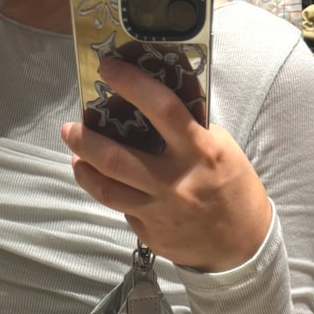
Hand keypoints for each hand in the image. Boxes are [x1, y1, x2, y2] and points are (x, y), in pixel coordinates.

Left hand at [61, 56, 272, 272]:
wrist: (243, 245)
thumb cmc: (233, 189)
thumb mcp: (221, 149)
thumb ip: (188, 130)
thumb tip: (152, 108)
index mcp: (200, 152)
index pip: (161, 109)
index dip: (131, 84)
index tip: (107, 69)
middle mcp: (175, 183)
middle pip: (116, 159)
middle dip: (85, 140)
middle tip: (70, 129)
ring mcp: (160, 213)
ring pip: (107, 191)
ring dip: (84, 172)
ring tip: (76, 158)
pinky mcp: (151, 235)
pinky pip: (125, 210)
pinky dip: (116, 195)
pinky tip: (113, 187)